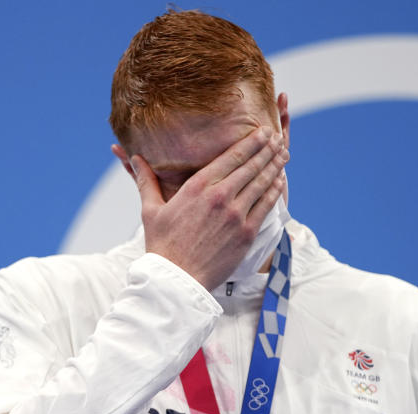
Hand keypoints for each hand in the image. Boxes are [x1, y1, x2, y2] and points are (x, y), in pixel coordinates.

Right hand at [129, 127, 288, 289]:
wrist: (177, 279)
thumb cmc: (162, 245)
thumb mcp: (150, 209)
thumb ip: (146, 180)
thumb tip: (134, 157)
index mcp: (198, 186)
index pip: (232, 156)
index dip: (251, 142)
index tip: (262, 131)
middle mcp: (220, 197)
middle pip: (251, 166)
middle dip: (267, 149)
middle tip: (278, 138)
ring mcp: (236, 215)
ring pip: (261, 183)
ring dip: (275, 166)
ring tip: (283, 153)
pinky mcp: (246, 234)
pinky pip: (265, 206)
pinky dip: (274, 191)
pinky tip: (280, 181)